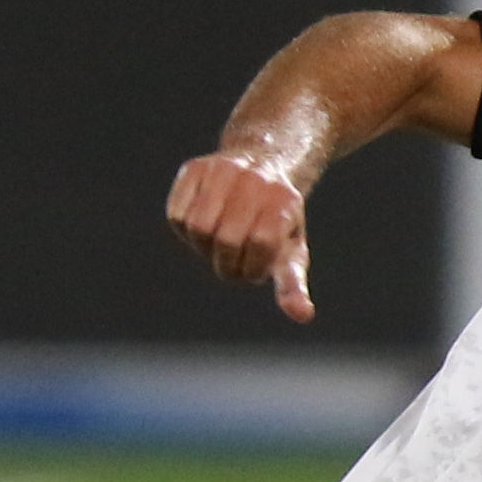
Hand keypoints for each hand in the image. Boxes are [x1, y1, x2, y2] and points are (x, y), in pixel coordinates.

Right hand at [165, 151, 315, 321]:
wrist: (263, 166)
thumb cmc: (276, 225)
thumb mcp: (290, 253)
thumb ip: (292, 285)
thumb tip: (304, 316)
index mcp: (284, 201)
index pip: (261, 244)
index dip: (253, 267)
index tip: (259, 265)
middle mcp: (255, 179)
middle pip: (226, 239)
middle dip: (227, 262)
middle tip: (235, 258)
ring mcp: (223, 169)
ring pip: (198, 227)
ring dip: (204, 246)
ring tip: (218, 240)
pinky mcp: (193, 169)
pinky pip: (177, 215)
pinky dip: (185, 230)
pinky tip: (203, 220)